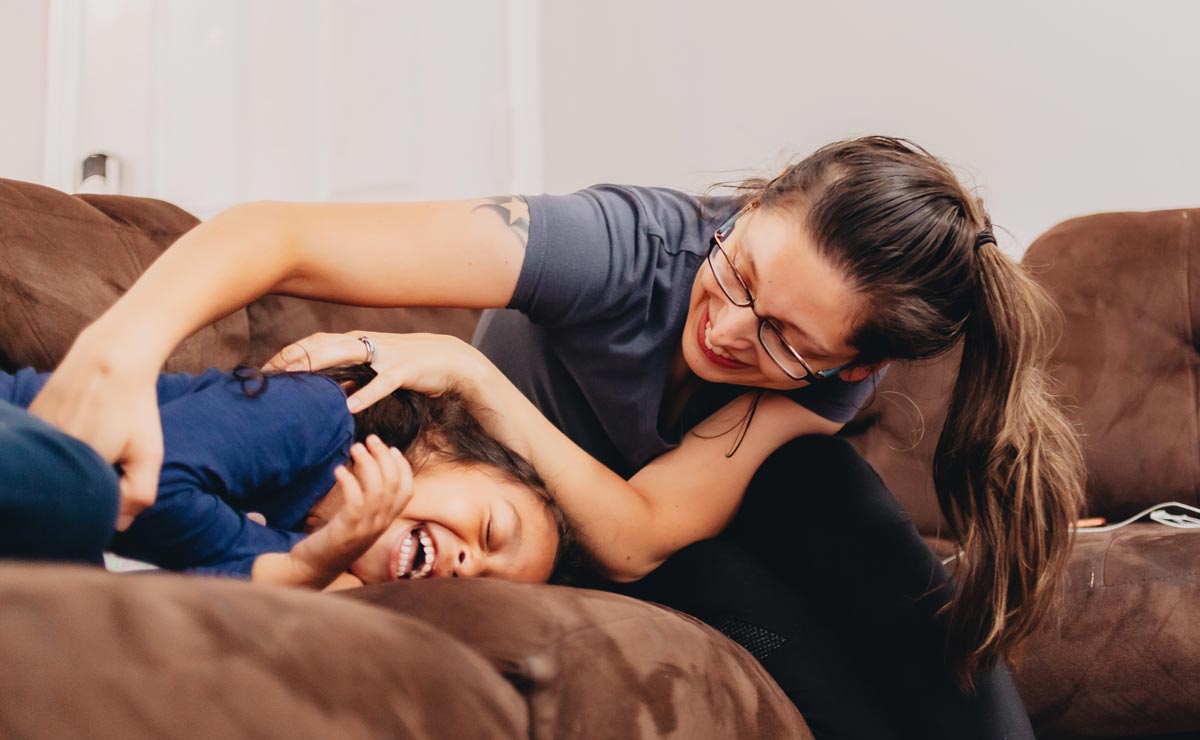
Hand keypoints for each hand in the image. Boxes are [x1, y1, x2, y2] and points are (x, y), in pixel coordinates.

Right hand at [27, 334, 162, 529]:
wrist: (109, 357)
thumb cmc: (134, 407)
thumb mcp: (149, 453)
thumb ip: (138, 495)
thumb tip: (119, 525)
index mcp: (73, 470)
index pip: (84, 510)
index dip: (104, 501)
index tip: (117, 475)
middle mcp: (45, 457)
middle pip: (65, 490)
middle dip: (87, 483)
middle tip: (110, 448)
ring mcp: (32, 437)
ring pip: (52, 469)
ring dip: (71, 464)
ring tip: (96, 433)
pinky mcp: (26, 422)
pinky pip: (41, 449)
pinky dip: (57, 448)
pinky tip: (79, 425)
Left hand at [262, 331, 490, 412]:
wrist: (450, 359)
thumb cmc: (410, 364)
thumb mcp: (375, 368)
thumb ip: (352, 374)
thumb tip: (328, 388)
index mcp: (356, 342)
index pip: (313, 343)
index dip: (288, 353)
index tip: (263, 369)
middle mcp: (366, 343)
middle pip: (321, 345)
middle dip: (292, 358)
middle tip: (267, 374)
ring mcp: (385, 355)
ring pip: (345, 355)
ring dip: (318, 367)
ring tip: (294, 382)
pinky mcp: (405, 370)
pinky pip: (382, 383)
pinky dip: (365, 393)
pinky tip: (349, 407)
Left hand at [286, 435, 412, 587]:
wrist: (311, 568)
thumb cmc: (332, 539)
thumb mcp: (357, 518)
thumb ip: (367, 499)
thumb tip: (369, 467)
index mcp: (386, 520)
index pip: (407, 490)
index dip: (402, 467)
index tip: (391, 448)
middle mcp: (380, 524)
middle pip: (393, 484)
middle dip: (383, 457)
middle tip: (369, 439)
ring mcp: (365, 529)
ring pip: (378, 490)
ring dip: (367, 464)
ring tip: (354, 448)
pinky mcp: (347, 531)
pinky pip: (356, 501)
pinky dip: (349, 481)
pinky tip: (338, 470)